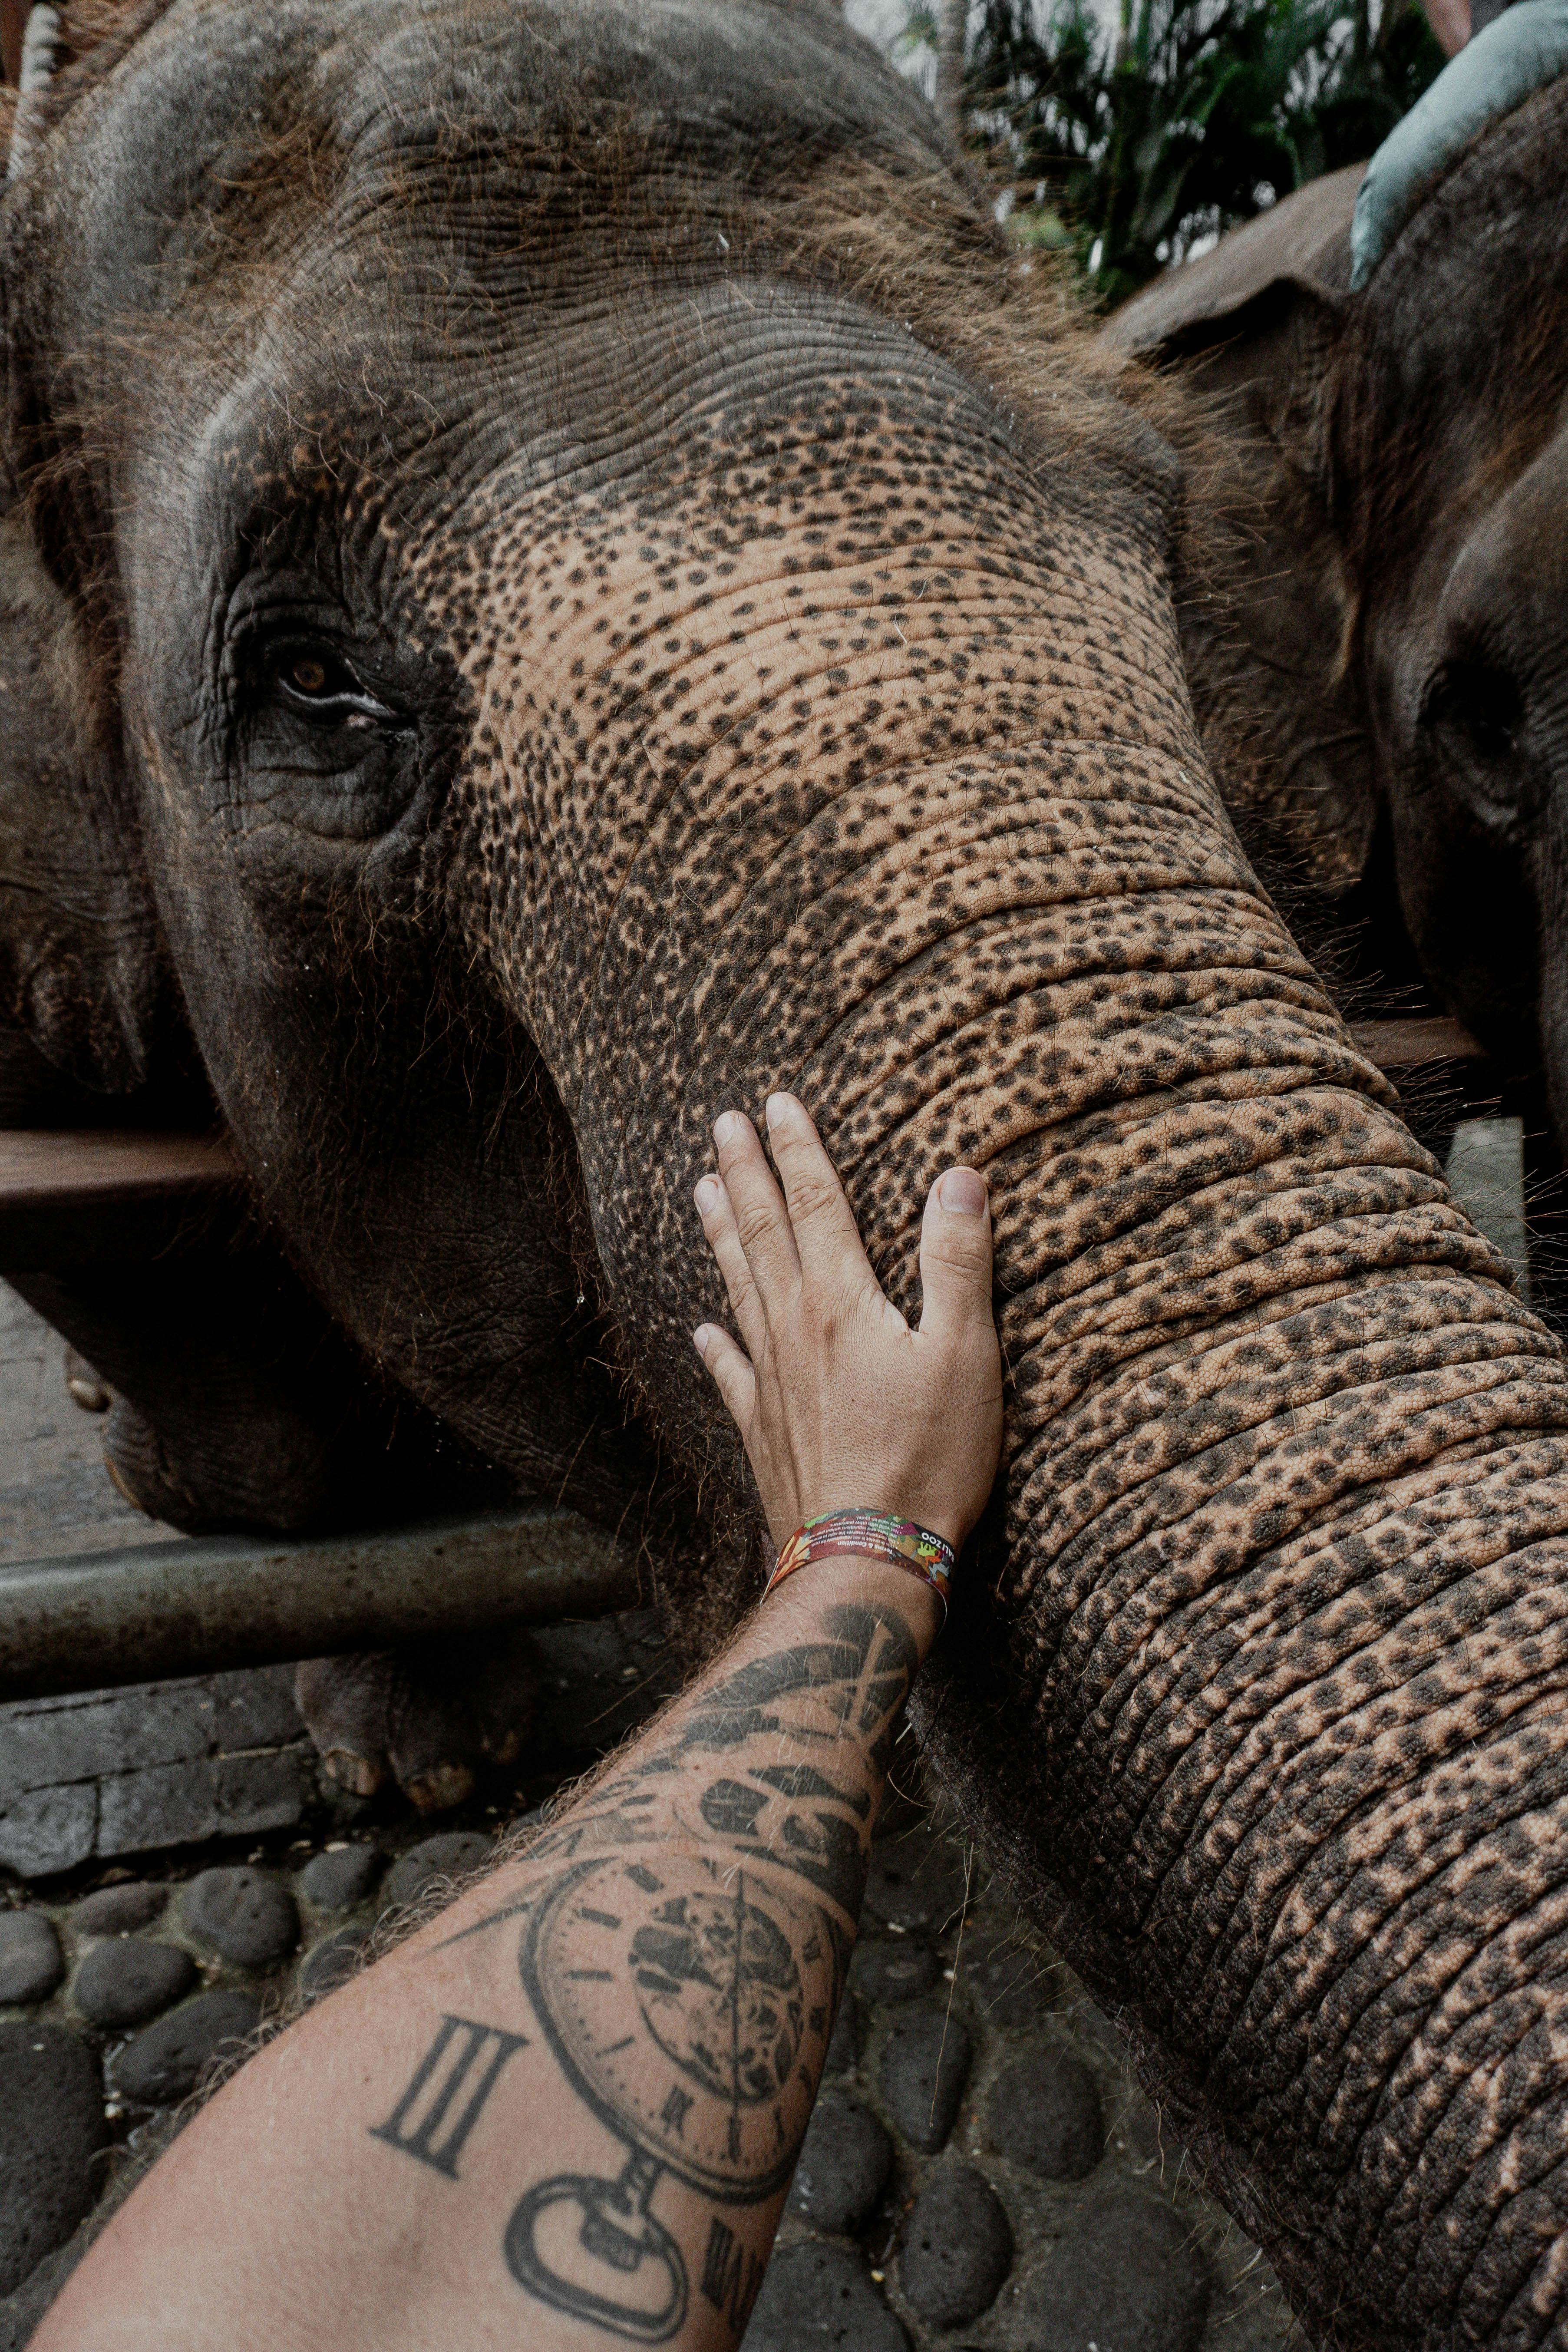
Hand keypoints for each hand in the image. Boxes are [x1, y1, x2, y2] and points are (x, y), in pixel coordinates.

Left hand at [692, 1092, 1003, 1555]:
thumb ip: (957, 1263)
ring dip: (722, 1235)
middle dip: (746, 1172)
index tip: (778, 1103)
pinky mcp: (761, 1430)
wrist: (864, 1560)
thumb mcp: (965, 1355)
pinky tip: (700, 1330)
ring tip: (702, 1191)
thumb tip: (958, 1176)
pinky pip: (729, 1373)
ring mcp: (769, 1382)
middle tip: (724, 1125)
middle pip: (764, 1233)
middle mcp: (793, 1331)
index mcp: (842, 1303)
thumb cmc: (927, 1461)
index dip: (799, 1149)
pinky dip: (715, 1345)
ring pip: (737, 1287)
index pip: (816, 1204)